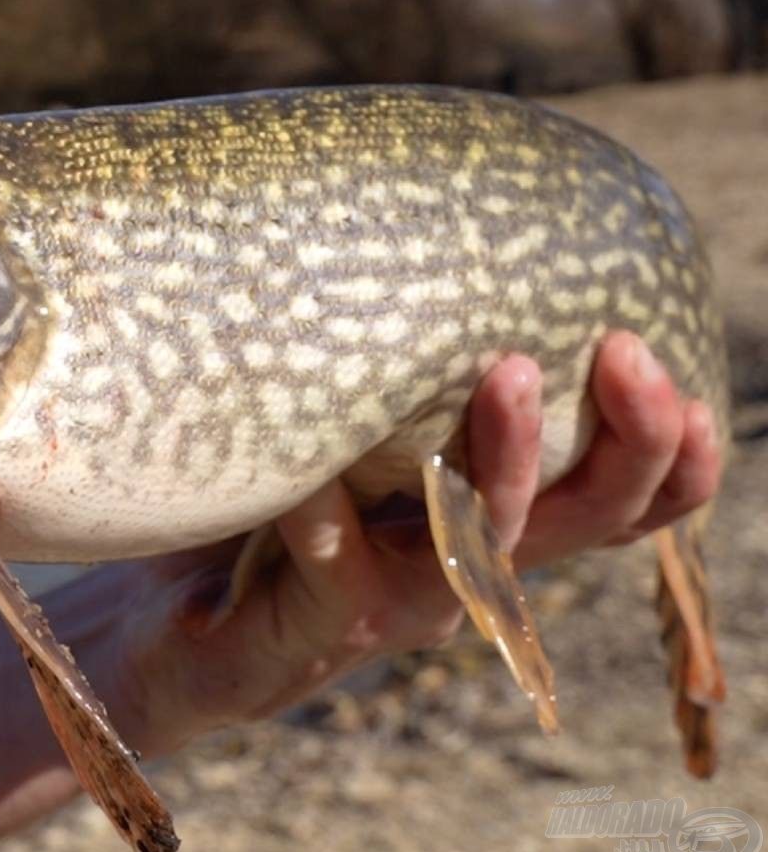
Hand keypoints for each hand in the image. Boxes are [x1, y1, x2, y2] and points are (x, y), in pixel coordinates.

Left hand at [101, 330, 721, 758]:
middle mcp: (461, 567)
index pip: (614, 501)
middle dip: (625, 442)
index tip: (685, 381)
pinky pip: (331, 558)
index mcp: (486, 519)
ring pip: (480, 538)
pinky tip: (310, 466)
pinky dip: (322, 504)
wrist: (167, 628)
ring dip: (503, 457)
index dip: (672, 461)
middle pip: (583, 519)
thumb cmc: (259, 500)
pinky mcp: (319, 626)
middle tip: (630, 352)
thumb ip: (388, 364)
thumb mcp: (340, 425)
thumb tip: (414, 223)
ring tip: (506, 371)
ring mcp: (394, 602)